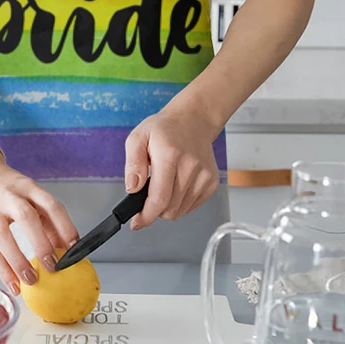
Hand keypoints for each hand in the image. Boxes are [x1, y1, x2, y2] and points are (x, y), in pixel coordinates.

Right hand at [0, 147, 78, 294]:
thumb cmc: (9, 189)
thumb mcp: (30, 194)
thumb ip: (47, 218)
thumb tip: (65, 248)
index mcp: (28, 187)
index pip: (50, 204)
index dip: (65, 225)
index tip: (75, 247)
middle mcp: (9, 196)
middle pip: (26, 217)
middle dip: (41, 243)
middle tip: (53, 266)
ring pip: (3, 236)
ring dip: (19, 261)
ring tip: (32, 280)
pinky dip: (3, 271)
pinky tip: (14, 284)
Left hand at [124, 103, 220, 228]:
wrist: (192, 121)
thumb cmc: (163, 129)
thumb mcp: (138, 138)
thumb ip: (132, 164)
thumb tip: (132, 188)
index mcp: (170, 155)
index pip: (160, 197)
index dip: (147, 215)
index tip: (137, 223)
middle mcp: (191, 166)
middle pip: (170, 209)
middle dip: (154, 209)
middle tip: (147, 194)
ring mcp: (204, 176)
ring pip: (180, 210)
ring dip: (167, 206)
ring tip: (163, 184)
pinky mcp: (212, 182)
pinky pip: (191, 206)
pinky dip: (179, 202)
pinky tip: (175, 184)